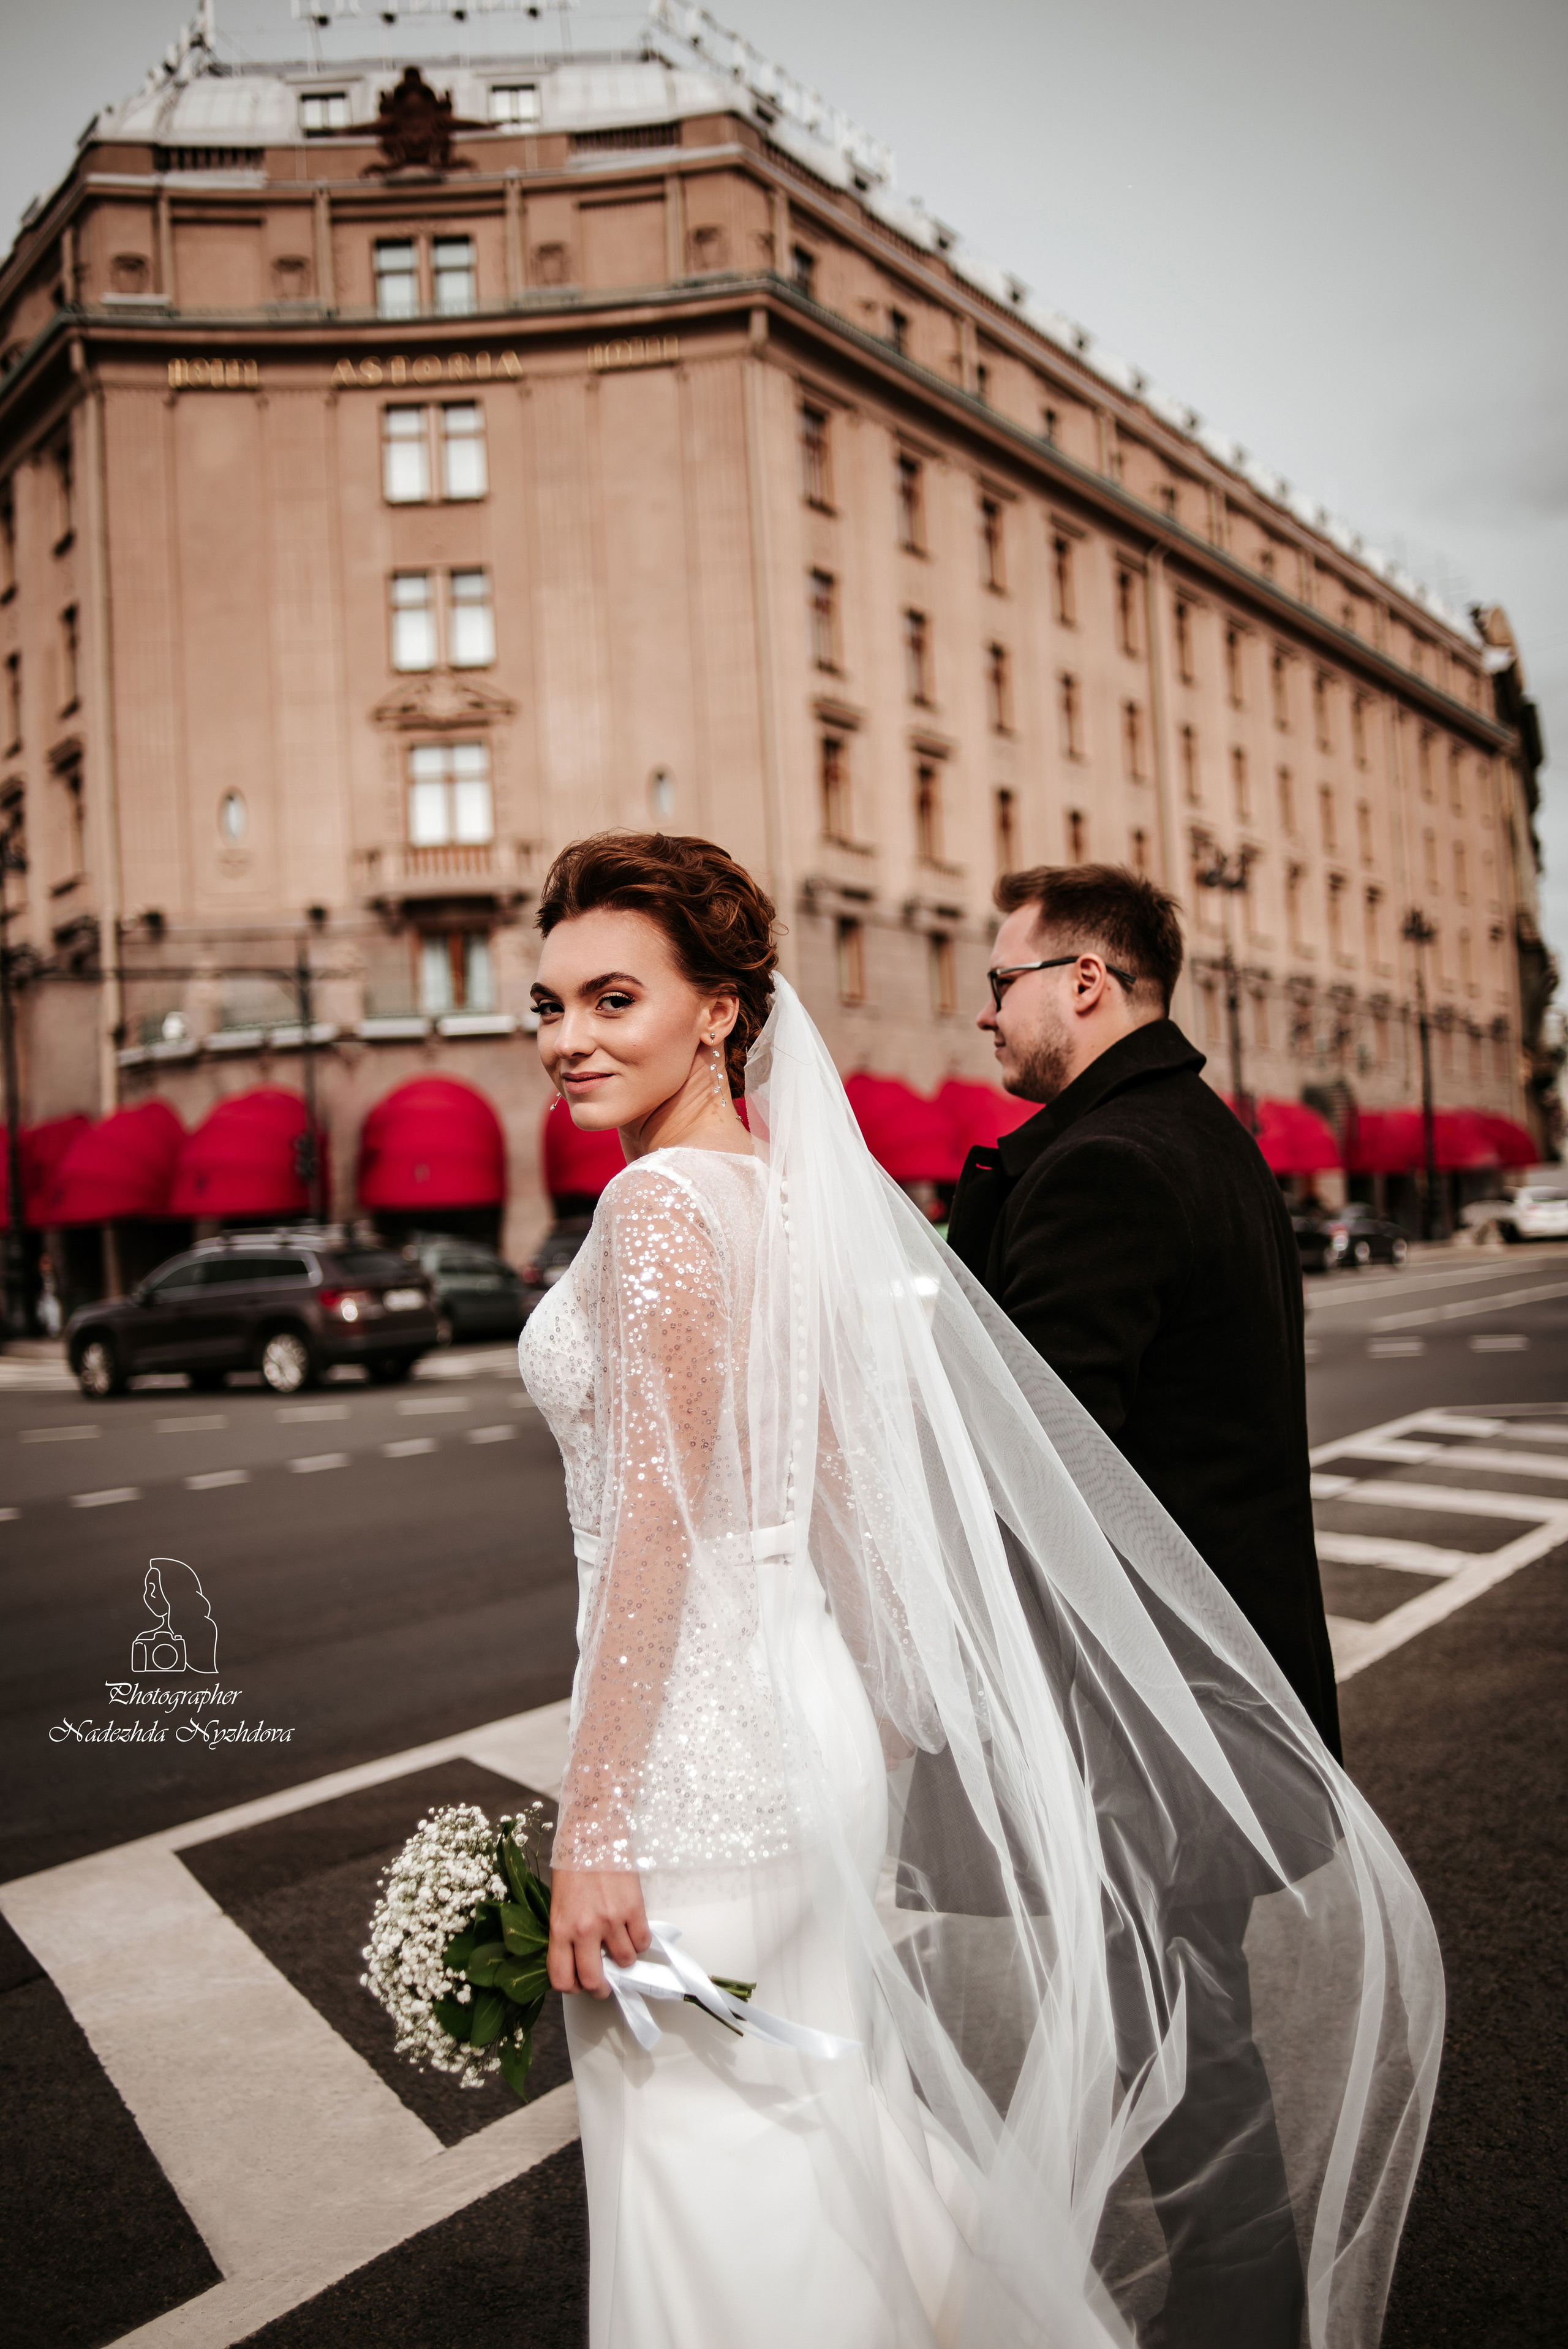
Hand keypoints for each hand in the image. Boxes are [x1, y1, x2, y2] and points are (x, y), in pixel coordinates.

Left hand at [548, 1867, 650, 1997]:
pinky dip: (640, 1941)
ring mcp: (611, 1919)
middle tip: (604, 1985)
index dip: (572, 1987)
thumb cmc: (574, 1863)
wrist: (594, 1832)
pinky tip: (632, 1930)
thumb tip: (579, 1956)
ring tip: (619, 1945)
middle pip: (594, 1980)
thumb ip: (566, 1931)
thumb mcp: (558, 1902)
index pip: (562, 1977)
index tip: (578, 1984)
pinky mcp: (633, 1908)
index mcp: (560, 1927)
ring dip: (624, 1959)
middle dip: (600, 1989)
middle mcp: (584, 1928)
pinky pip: (643, 1941)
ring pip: (625, 1961)